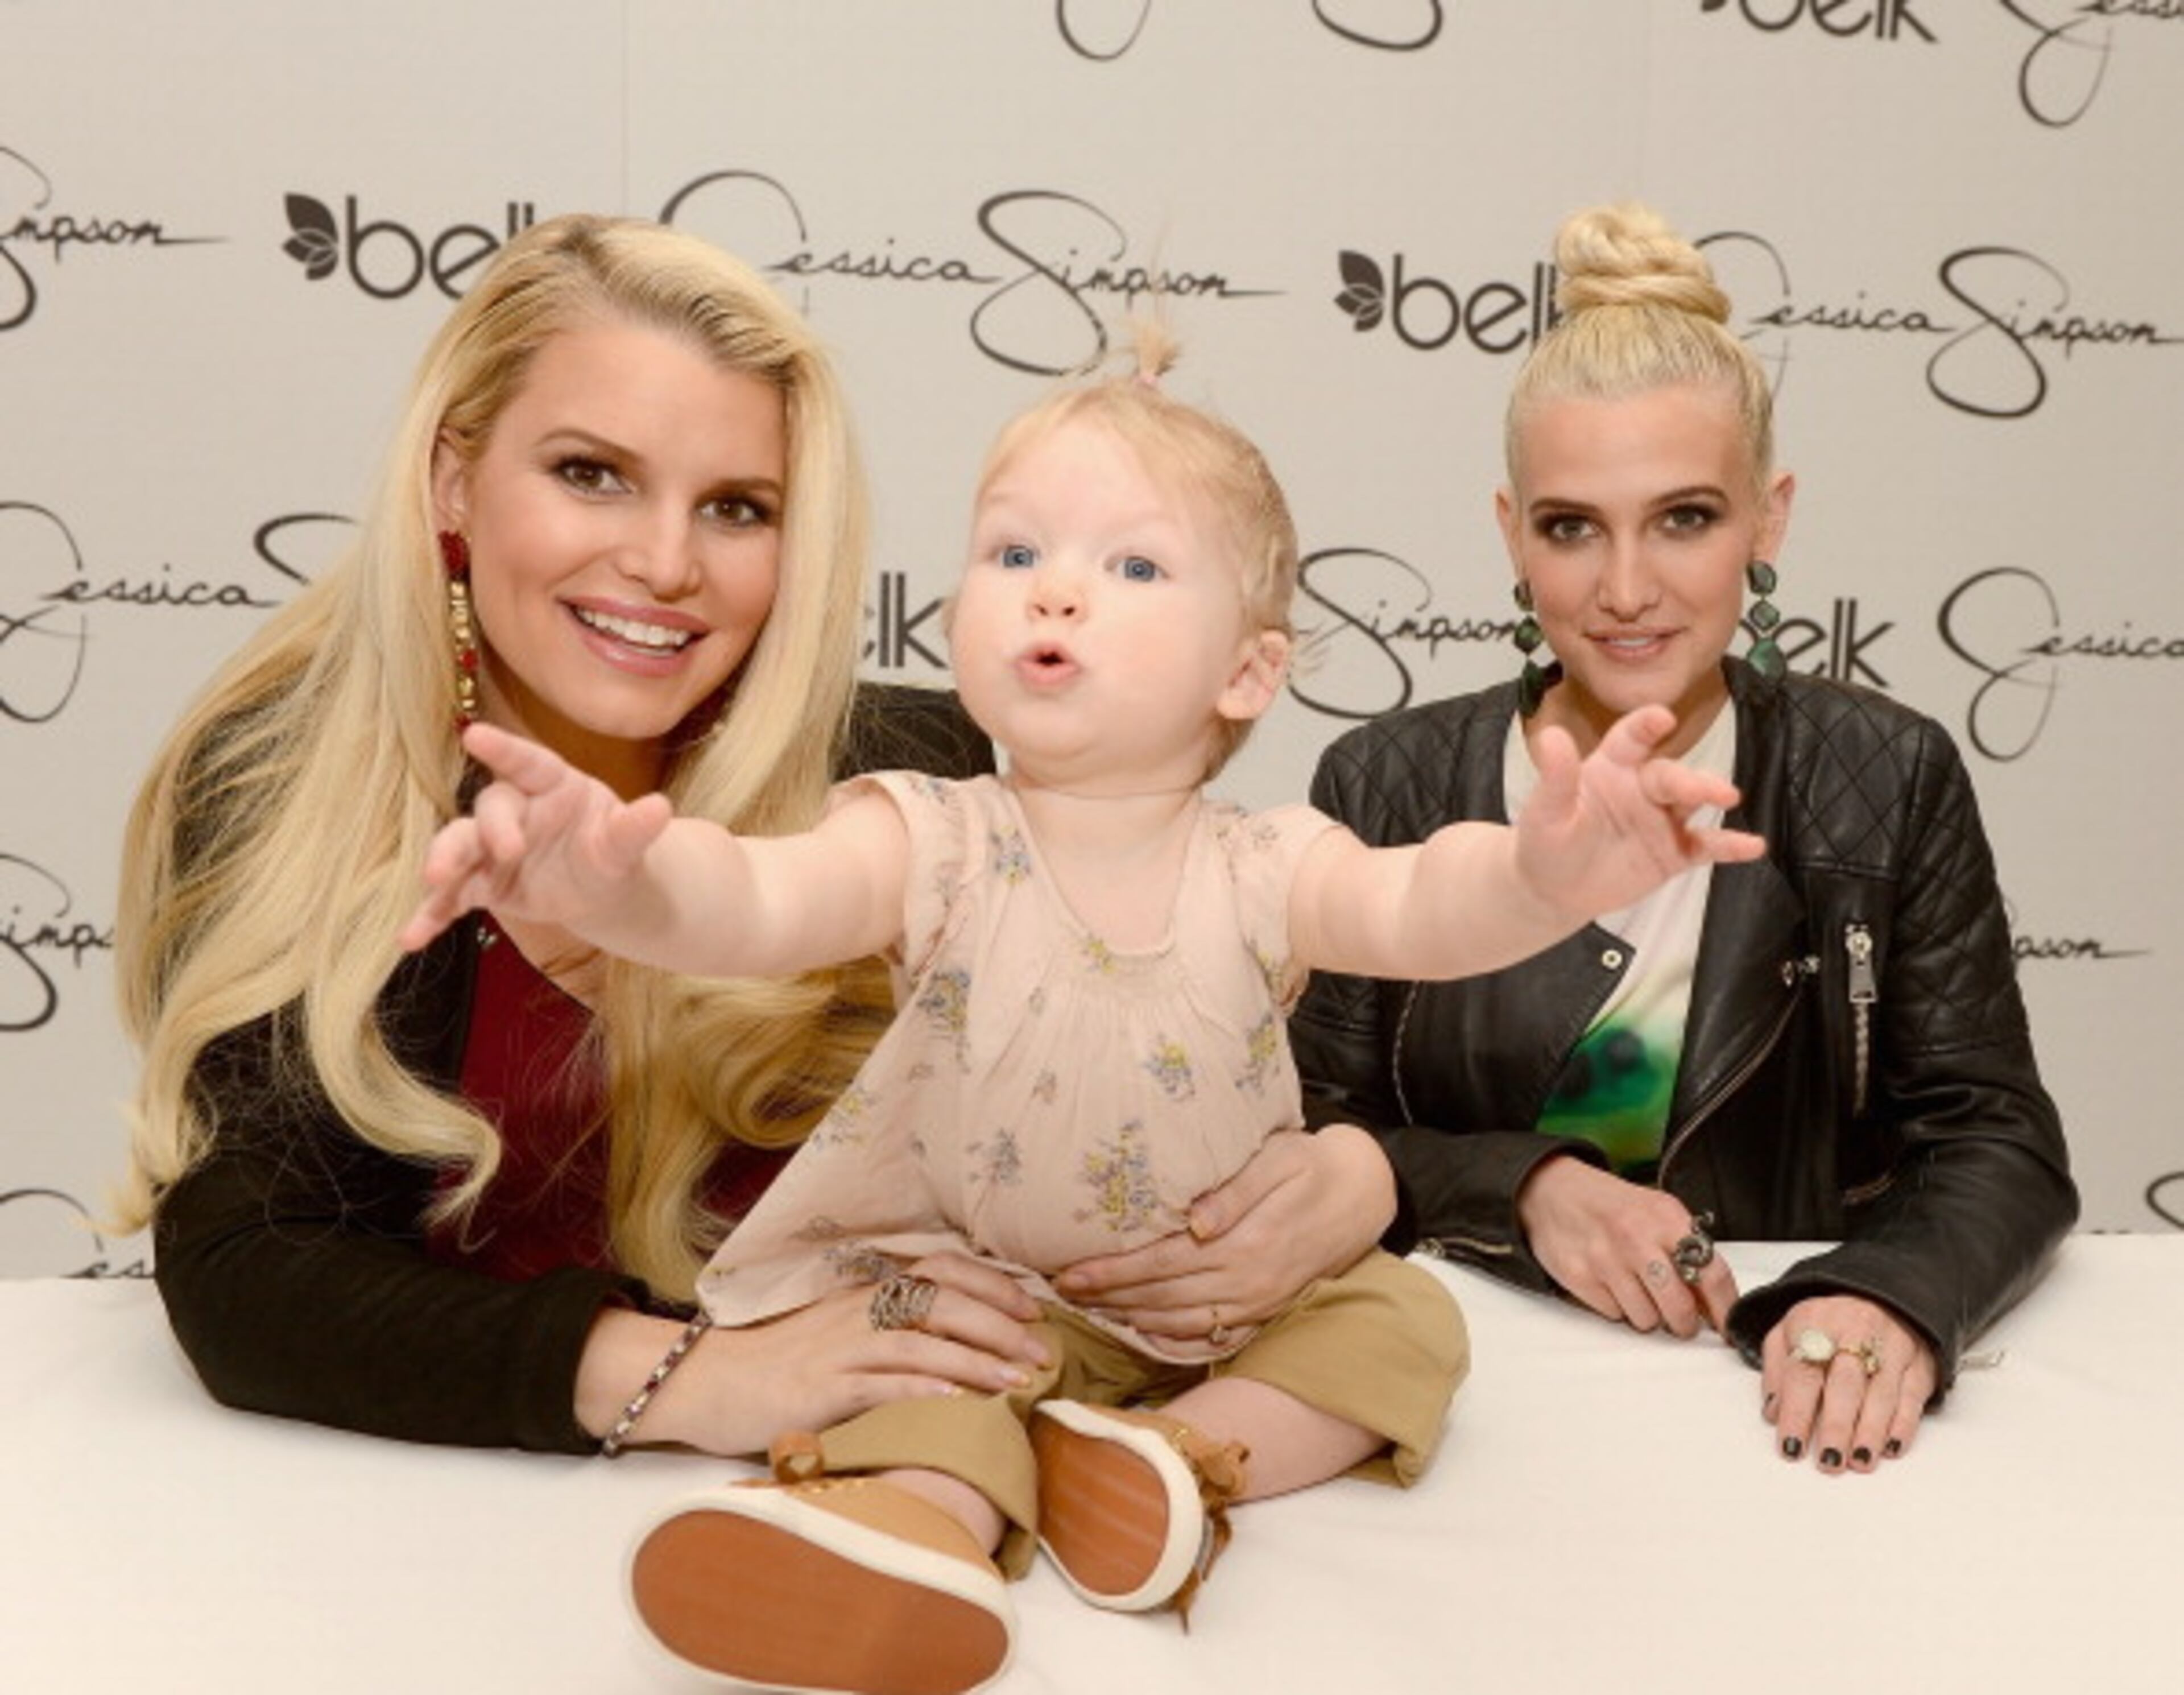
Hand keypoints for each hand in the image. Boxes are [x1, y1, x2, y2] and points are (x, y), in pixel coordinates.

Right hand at [398, 722, 672, 951]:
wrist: (598, 887)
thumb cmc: (610, 849)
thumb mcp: (625, 842)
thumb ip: (635, 828)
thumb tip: (661, 808)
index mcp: (551, 784)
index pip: (526, 762)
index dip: (502, 748)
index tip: (474, 735)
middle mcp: (514, 810)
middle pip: (490, 809)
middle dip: (490, 828)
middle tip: (503, 850)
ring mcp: (490, 847)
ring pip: (460, 848)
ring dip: (445, 863)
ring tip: (434, 881)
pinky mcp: (480, 884)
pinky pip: (451, 897)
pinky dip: (431, 915)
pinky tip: (410, 938)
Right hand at [589, 1253, 1051, 1455]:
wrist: (707, 1382)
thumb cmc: (781, 1364)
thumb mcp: (840, 1335)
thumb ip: (889, 1330)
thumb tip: (954, 1343)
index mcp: (866, 1293)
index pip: (941, 1271)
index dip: (991, 1285)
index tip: (1033, 1307)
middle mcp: (859, 1310)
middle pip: (942, 1303)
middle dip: (999, 1324)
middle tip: (1043, 1351)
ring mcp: (840, 1348)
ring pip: (921, 1342)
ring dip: (976, 1360)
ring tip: (1019, 1381)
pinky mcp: (821, 1388)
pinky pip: (881, 1384)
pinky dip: (923, 1391)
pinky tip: (956, 1403)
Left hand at [1049, 1125, 1394, 1343]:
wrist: (1365, 1192)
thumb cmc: (1311, 1164)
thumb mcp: (1278, 1160)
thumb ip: (1235, 1191)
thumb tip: (1194, 1220)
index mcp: (1246, 1243)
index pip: (1162, 1264)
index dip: (1112, 1272)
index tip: (1068, 1273)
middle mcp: (1249, 1281)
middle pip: (1162, 1298)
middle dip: (1108, 1298)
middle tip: (1060, 1293)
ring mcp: (1258, 1302)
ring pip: (1181, 1322)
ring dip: (1131, 1319)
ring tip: (1089, 1310)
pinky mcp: (1266, 1309)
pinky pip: (1212, 1335)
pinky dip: (1172, 1339)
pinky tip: (1142, 1333)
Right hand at [1515, 1154, 1737, 1337]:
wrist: (1554, 1191)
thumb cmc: (1614, 1207)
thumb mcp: (1659, 1213)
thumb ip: (1689, 1250)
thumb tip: (1714, 1302)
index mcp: (1665, 1218)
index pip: (1712, 1274)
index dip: (1724, 1309)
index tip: (1726, 1326)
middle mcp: (1636, 1237)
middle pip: (1679, 1307)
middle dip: (1683, 1322)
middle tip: (1679, 1317)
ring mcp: (1604, 1258)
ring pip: (1646, 1319)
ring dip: (1646, 1314)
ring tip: (1636, 1288)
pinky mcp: (1579, 1276)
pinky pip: (1613, 1315)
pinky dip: (1616, 1306)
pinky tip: (1610, 1282)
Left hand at [1519, 704, 1765, 924]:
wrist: (1552, 891)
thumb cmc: (1545, 842)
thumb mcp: (1545, 811)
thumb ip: (1555, 777)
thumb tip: (1550, 735)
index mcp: (1610, 768)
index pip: (1630, 739)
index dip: (1645, 725)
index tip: (1661, 718)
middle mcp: (1640, 787)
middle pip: (1670, 775)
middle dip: (1690, 779)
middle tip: (1710, 788)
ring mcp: (1661, 819)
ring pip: (1692, 802)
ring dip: (1711, 796)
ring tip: (1729, 798)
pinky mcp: (1673, 852)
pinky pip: (1705, 846)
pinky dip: (1729, 845)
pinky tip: (1752, 846)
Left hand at [1761, 1294, 1937, 1473]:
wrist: (1881, 1294)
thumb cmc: (1828, 1322)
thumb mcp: (1788, 1330)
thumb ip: (1776, 1369)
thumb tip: (1772, 1413)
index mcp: (1815, 1323)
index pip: (1802, 1373)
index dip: (1796, 1412)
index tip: (1791, 1446)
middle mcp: (1854, 1333)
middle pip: (1845, 1384)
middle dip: (1837, 1425)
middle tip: (1829, 1460)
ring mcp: (1891, 1347)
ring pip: (1881, 1393)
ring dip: (1870, 1431)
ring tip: (1859, 1461)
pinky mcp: (1919, 1362)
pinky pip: (1913, 1396)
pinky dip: (1904, 1424)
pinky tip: (1891, 1447)